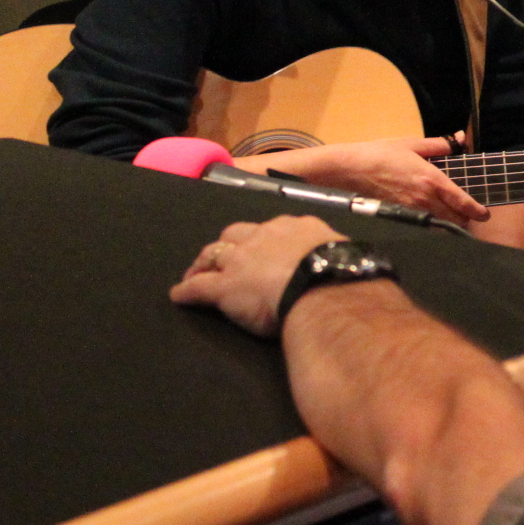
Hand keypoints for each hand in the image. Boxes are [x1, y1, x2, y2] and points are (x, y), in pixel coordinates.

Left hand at [171, 214, 349, 336]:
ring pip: (213, 255)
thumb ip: (333, 256)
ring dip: (203, 263)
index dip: (261, 239)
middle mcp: (264, 236)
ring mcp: (240, 260)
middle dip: (227, 244)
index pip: (272, 229)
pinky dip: (186, 291)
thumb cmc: (342, 273)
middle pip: (235, 234)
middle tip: (221, 257)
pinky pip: (198, 287)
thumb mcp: (343, 255)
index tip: (260, 247)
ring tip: (195, 271)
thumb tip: (345, 263)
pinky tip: (178, 296)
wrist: (323, 288)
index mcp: (296, 228)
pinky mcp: (223, 287)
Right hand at [340, 136, 489, 224]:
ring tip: (452, 217)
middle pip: (455, 219)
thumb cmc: (382, 153)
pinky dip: (432, 226)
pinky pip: (424, 226)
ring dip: (450, 223)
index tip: (484, 215)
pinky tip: (431, 218)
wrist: (352, 169)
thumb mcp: (412, 144)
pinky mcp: (400, 216)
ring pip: (440, 225)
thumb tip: (459, 139)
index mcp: (432, 180)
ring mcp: (412, 210)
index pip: (462, 201)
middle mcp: (425, 199)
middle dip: (465, 219)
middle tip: (468, 214)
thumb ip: (439, 145)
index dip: (476, 211)